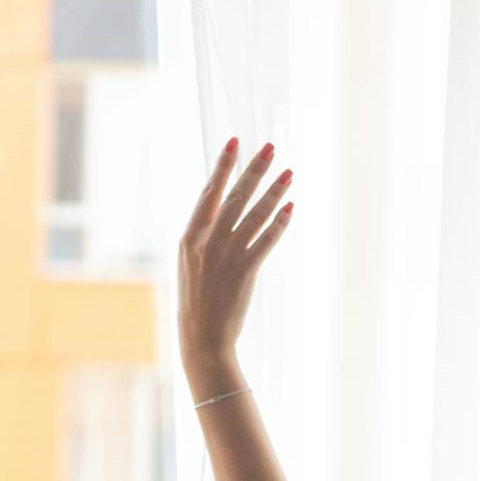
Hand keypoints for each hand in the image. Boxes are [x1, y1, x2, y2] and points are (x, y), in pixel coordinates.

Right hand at [178, 137, 293, 368]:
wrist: (201, 338)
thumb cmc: (197, 301)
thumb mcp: (190, 265)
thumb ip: (205, 237)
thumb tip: (223, 209)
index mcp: (189, 238)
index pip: (208, 193)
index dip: (223, 166)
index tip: (234, 142)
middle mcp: (206, 243)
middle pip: (234, 197)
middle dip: (254, 169)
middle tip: (270, 147)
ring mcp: (226, 256)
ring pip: (254, 215)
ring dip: (274, 192)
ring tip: (289, 173)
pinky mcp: (246, 271)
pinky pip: (267, 240)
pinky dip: (280, 223)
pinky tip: (291, 208)